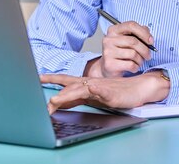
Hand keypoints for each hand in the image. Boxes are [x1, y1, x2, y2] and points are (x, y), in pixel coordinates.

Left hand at [40, 72, 169, 114]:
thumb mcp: (95, 96)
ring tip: (54, 101)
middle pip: (69, 84)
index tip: (38, 77)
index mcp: (87, 84)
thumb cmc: (119, 92)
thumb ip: (79, 98)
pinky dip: (92, 91)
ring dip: (67, 94)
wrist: (140, 88)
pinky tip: (85, 91)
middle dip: (54, 86)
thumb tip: (61, 102)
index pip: (66, 80)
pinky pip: (99, 91)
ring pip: (80, 88)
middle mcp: (91, 83)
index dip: (52, 78)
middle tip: (40, 91)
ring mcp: (100, 87)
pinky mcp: (110, 92)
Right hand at [85, 21, 153, 77]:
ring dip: (140, 60)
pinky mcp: (109, 64)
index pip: (131, 25)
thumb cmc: (121, 52)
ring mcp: (108, 52)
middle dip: (145, 50)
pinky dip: (136, 67)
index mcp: (114, 30)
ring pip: (133, 54)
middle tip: (148, 55)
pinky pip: (130, 65)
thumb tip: (149, 35)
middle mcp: (108, 39)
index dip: (144, 33)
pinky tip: (133, 67)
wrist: (108, 68)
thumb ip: (138, 33)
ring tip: (139, 62)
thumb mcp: (128, 40)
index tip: (151, 41)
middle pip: (133, 41)